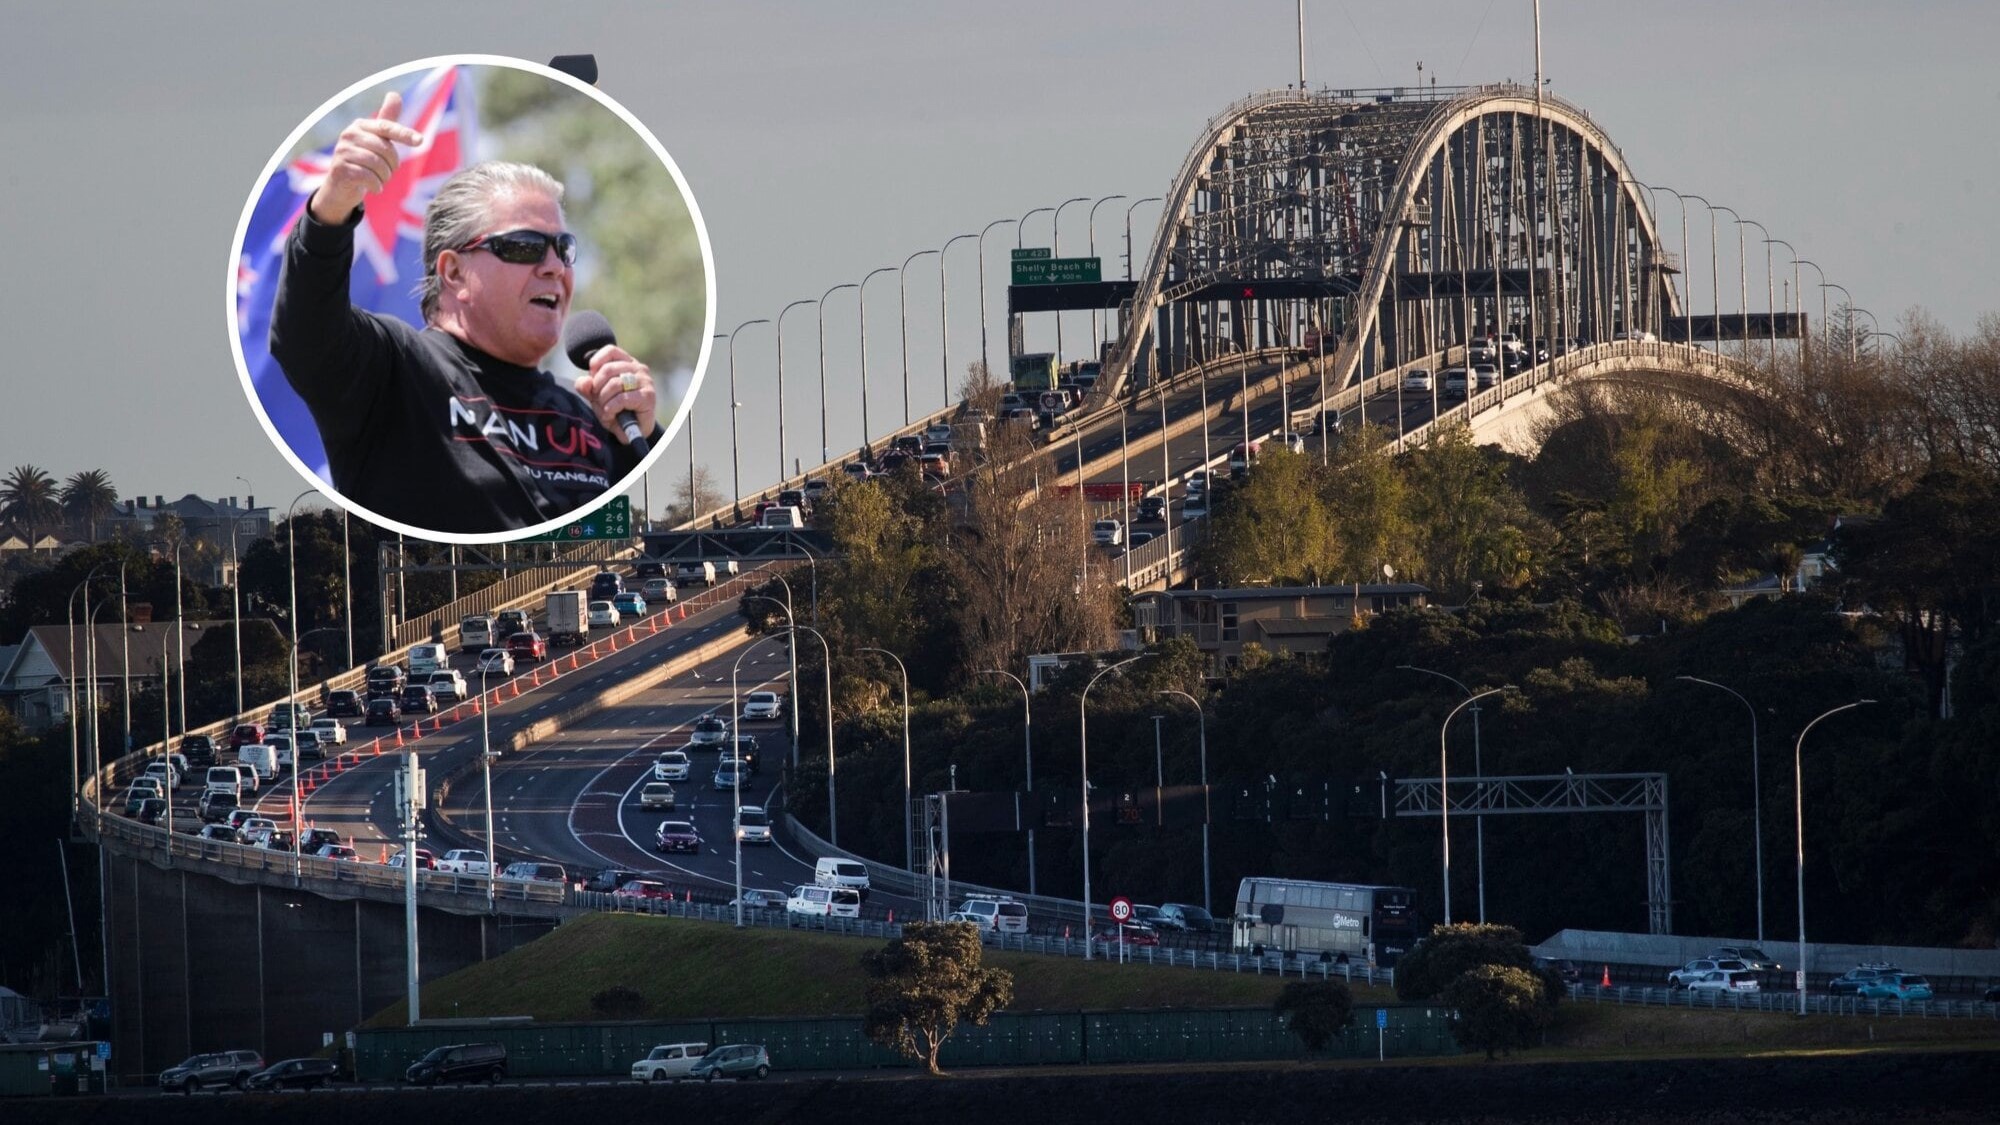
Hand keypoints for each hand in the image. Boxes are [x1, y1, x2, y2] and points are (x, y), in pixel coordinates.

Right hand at [308, 90, 425, 224]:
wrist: (341, 186)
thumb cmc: (363, 160)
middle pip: (385, 149)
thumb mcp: (376, 140)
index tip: (420, 141)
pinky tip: (375, 187)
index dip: (404, 133)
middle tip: (389, 171)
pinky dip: (377, 186)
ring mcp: (342, 151)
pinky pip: (369, 177)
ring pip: (377, 164)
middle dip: (393, 164)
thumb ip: (387, 121)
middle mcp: (349, 134)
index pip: (386, 127)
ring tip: (380, 179)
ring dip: (385, 176)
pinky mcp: (339, 169)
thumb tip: (394, 94)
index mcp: (360, 125)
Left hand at [574, 345, 656, 444]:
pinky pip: (622, 398)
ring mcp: (645, 382)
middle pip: (608, 368)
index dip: (596, 362)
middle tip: (598, 400)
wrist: (631, 431)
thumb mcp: (596, 396)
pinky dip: (611, 408)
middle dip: (597, 387)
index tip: (593, 380)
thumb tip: (585, 381)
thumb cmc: (615, 409)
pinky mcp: (648, 396)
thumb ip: (586, 387)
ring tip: (605, 409)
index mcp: (627, 363)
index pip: (610, 350)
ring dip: (604, 399)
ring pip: (614, 383)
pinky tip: (611, 414)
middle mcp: (638, 369)